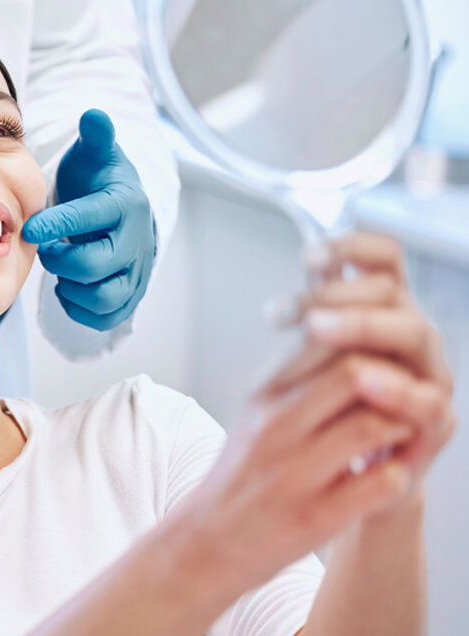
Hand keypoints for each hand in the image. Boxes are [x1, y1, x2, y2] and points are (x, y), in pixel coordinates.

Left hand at [22, 109, 154, 330]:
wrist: (122, 210)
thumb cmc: (99, 181)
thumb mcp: (95, 155)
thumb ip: (95, 137)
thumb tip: (93, 114)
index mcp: (124, 204)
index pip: (92, 217)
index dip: (59, 224)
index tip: (30, 227)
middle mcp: (135, 241)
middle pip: (95, 265)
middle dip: (61, 259)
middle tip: (46, 248)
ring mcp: (135, 272)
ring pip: (105, 297)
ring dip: (72, 287)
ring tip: (59, 267)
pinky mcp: (129, 295)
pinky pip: (107, 316)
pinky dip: (81, 309)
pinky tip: (67, 288)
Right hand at [174, 233, 454, 590]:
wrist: (207, 541)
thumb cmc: (243, 475)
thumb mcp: (257, 415)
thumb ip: (297, 379)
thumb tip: (343, 337)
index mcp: (263, 397)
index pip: (326, 340)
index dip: (368, 346)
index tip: (384, 363)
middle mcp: (274, 428)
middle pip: (354, 374)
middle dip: (392, 382)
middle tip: (403, 398)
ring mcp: (294, 473)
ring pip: (372, 425)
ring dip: (401, 428)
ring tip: (398, 437)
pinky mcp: (316, 517)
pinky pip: (380, 483)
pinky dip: (397, 476)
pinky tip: (388, 477)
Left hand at [296, 233, 455, 500]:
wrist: (343, 475)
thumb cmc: (326, 406)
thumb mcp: (310, 357)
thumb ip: (310, 320)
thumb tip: (288, 292)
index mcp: (385, 310)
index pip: (384, 259)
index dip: (353, 247)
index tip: (307, 257)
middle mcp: (411, 334)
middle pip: (391, 292)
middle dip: (337, 294)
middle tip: (292, 308)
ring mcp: (428, 375)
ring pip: (413, 334)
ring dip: (364, 326)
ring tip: (318, 331)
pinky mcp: (435, 423)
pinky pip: (430, 399)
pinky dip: (397, 388)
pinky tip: (364, 380)